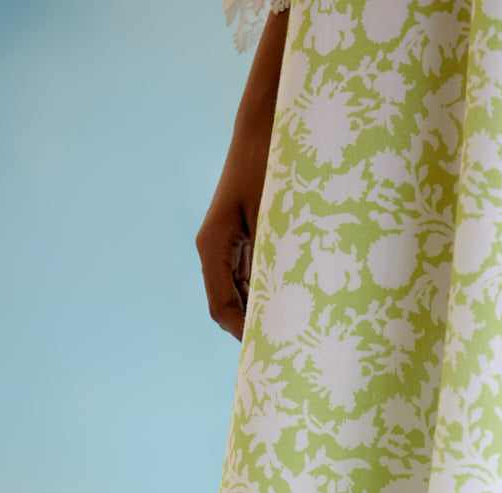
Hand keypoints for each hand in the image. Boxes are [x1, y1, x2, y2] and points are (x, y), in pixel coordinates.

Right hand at [196, 132, 271, 340]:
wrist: (264, 130)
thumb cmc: (268, 166)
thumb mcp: (273, 217)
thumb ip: (272, 260)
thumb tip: (279, 305)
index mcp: (213, 246)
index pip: (222, 306)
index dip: (242, 333)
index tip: (266, 353)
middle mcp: (215, 249)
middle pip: (228, 306)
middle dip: (251, 330)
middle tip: (282, 353)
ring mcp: (228, 245)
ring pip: (239, 294)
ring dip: (259, 314)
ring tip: (287, 335)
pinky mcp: (243, 239)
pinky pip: (250, 278)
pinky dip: (265, 295)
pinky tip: (288, 306)